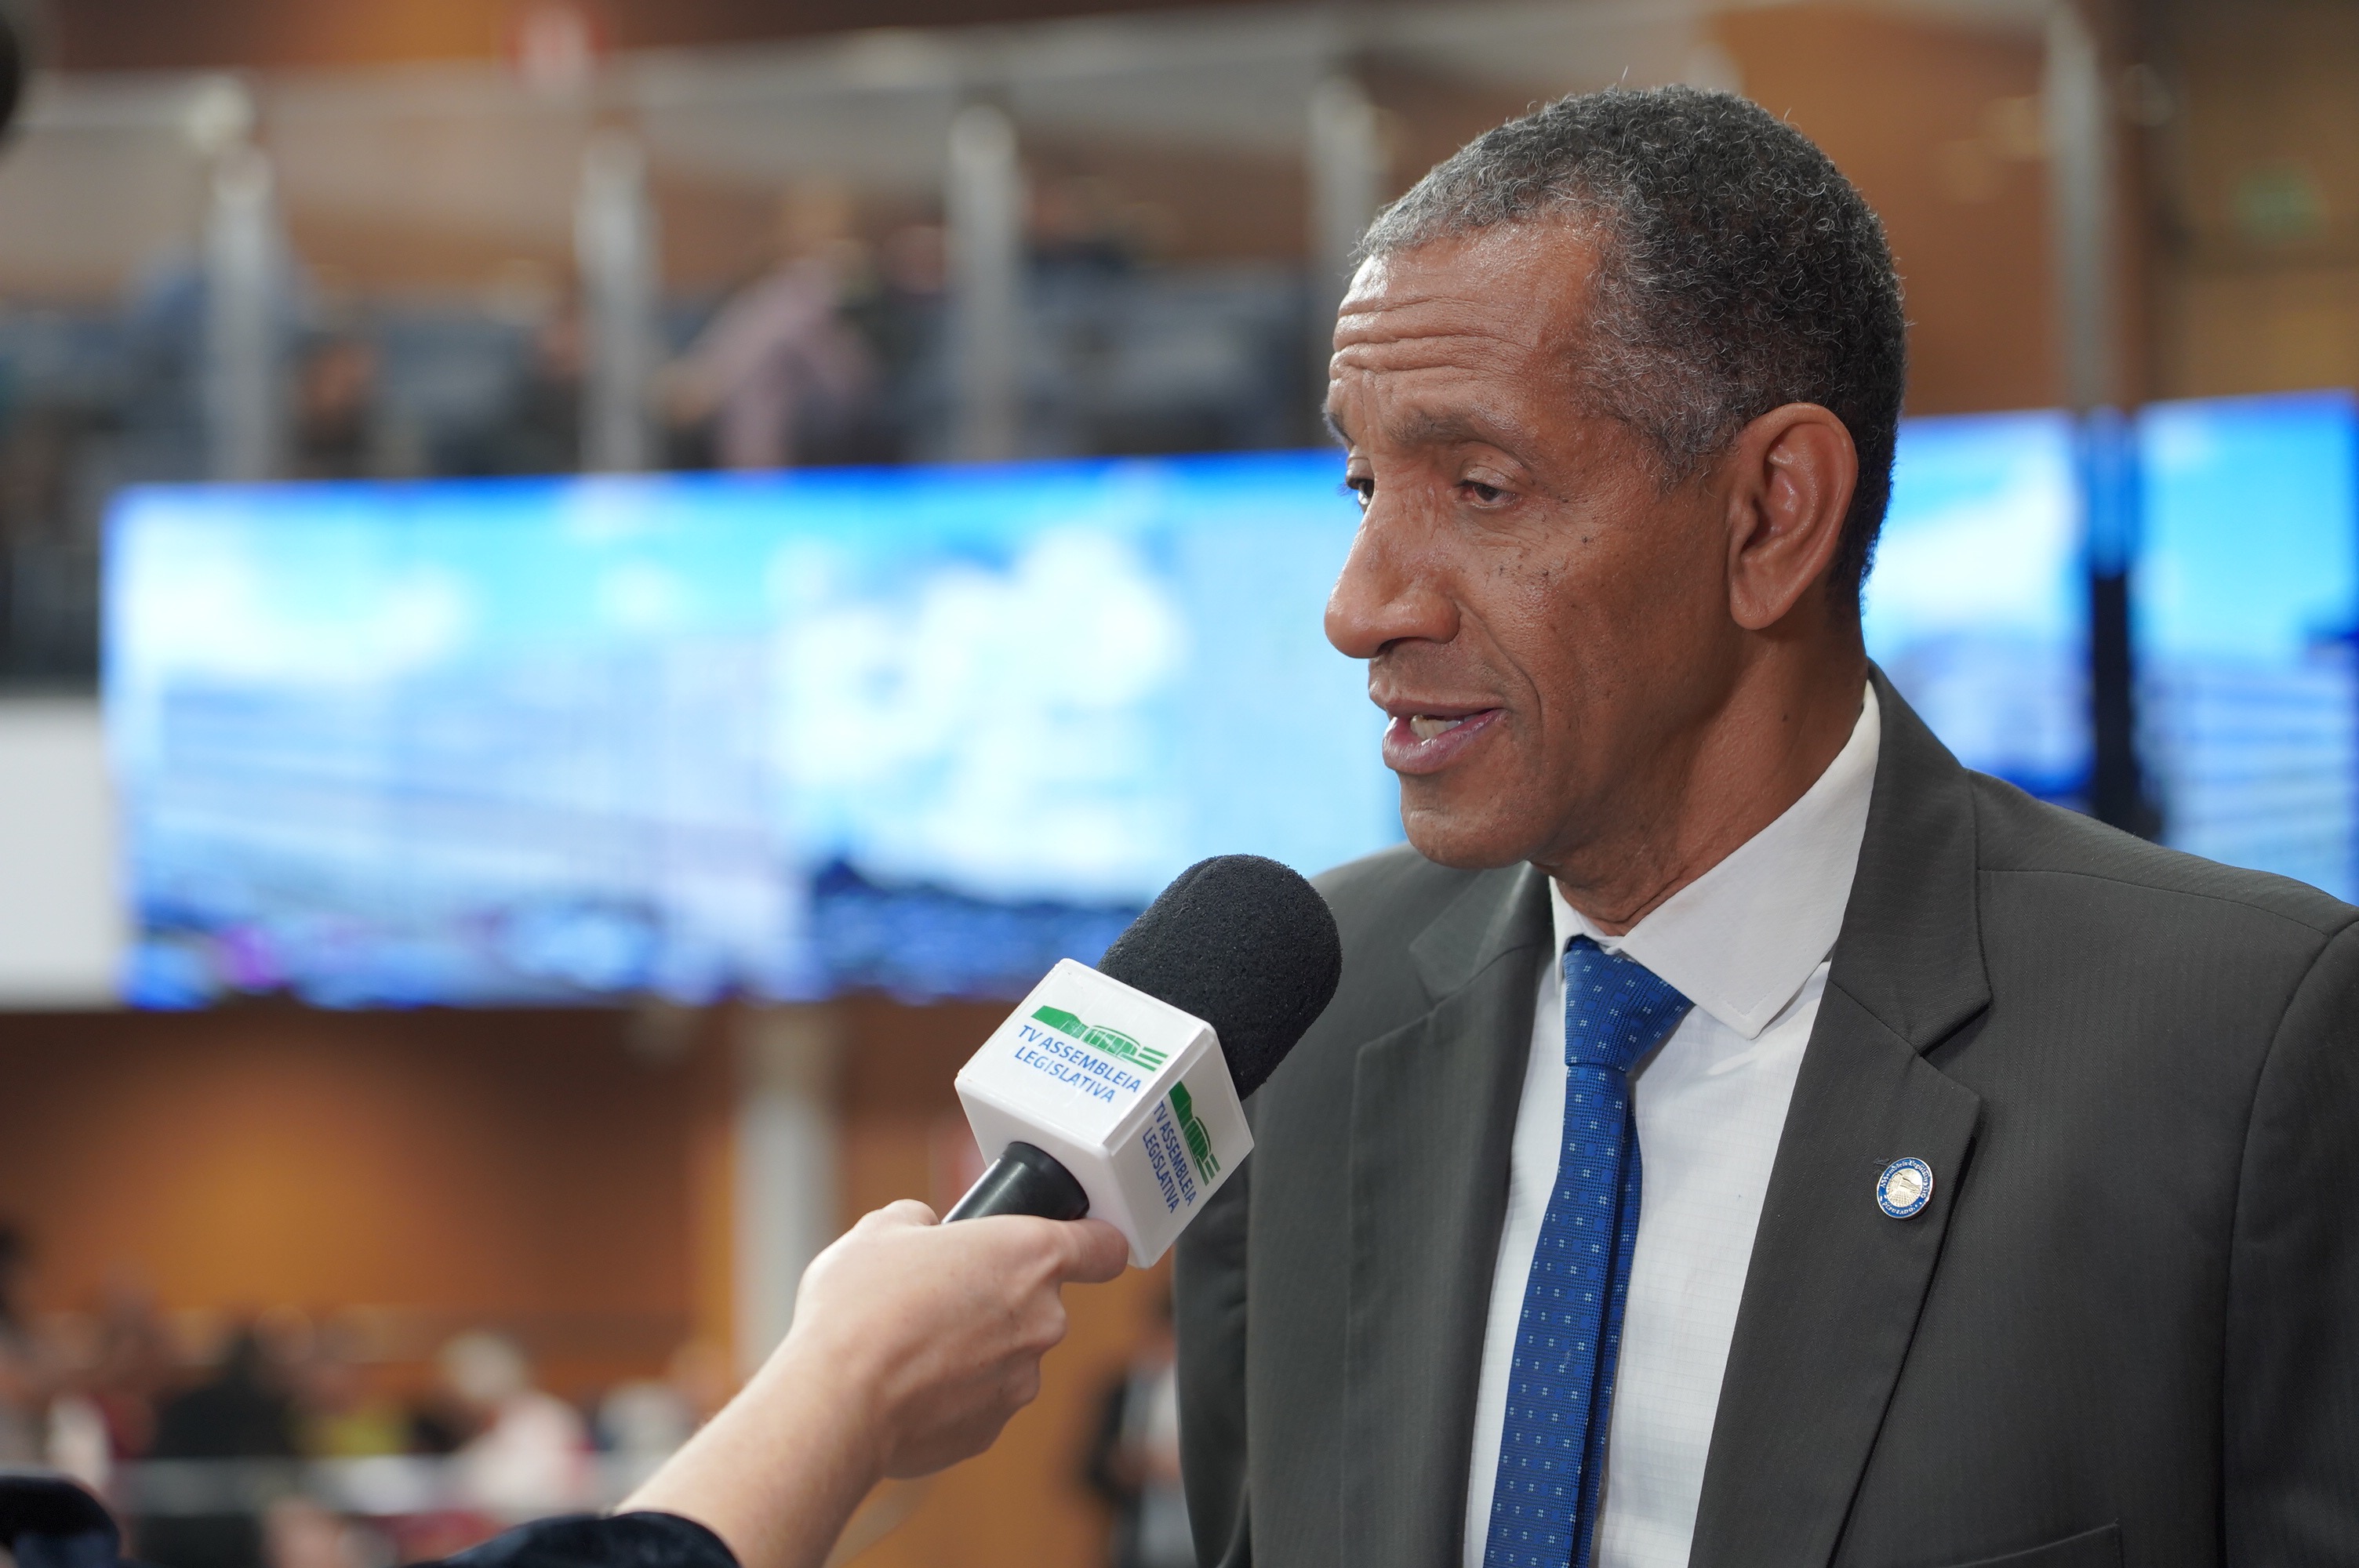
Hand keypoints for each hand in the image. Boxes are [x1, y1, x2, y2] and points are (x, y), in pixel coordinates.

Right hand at [622, 1200, 1125, 1567]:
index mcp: (1030, 1256)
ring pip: (1008, 1353)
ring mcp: (1022, 1380)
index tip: (1082, 1243)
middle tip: (939, 1295)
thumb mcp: (882, 1229)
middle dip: (997, 1298)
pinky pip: (980, 1398)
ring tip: (910, 1345)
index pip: (1103, 1246)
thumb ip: (920, 1220)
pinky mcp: (993, 1429)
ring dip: (973, 1348)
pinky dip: (953, 1392)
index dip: (1094, 1241)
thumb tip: (925, 1229)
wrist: (837, 1399)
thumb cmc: (860, 1308)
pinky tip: (907, 1386)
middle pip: (1040, 1301)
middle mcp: (1043, 1319)